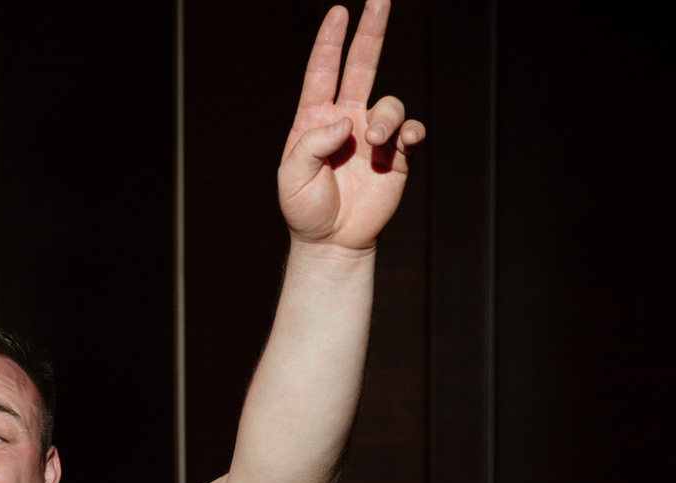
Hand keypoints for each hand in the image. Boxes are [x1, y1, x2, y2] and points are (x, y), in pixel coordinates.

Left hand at [277, 2, 425, 252]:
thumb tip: (346, 119)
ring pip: (389, 102)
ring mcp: (371, 134)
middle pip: (361, 65)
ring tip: (376, 139)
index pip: (323, 71)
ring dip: (386, 115)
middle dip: (371, 32)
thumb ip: (312, 144)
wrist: (332, 240)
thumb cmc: (305, 209)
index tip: (339, 11)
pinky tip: (401, 140)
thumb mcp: (291, 177)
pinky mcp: (395, 154)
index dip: (330, 41)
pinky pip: (410, 129)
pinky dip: (409, 129)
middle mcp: (345, 119)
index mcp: (314, 119)